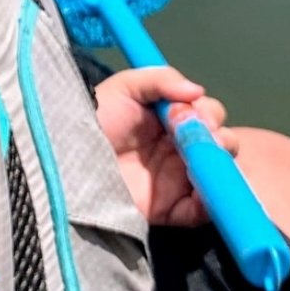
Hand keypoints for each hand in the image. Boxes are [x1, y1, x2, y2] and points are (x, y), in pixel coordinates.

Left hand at [94, 66, 238, 227]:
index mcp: (171, 121)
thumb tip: (199, 90)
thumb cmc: (95, 116)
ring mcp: (177, 180)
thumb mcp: (124, 87)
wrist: (68, 157)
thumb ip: (161, 79)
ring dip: (220, 165)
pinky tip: (200, 184)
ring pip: (218, 175)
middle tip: (203, 135)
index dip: (209, 112)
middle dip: (221, 137)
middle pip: (220, 144)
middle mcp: (179, 149)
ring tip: (201, 158)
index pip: (207, 115)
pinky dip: (211, 200)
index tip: (197, 113)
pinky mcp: (171, 209)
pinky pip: (203, 211)